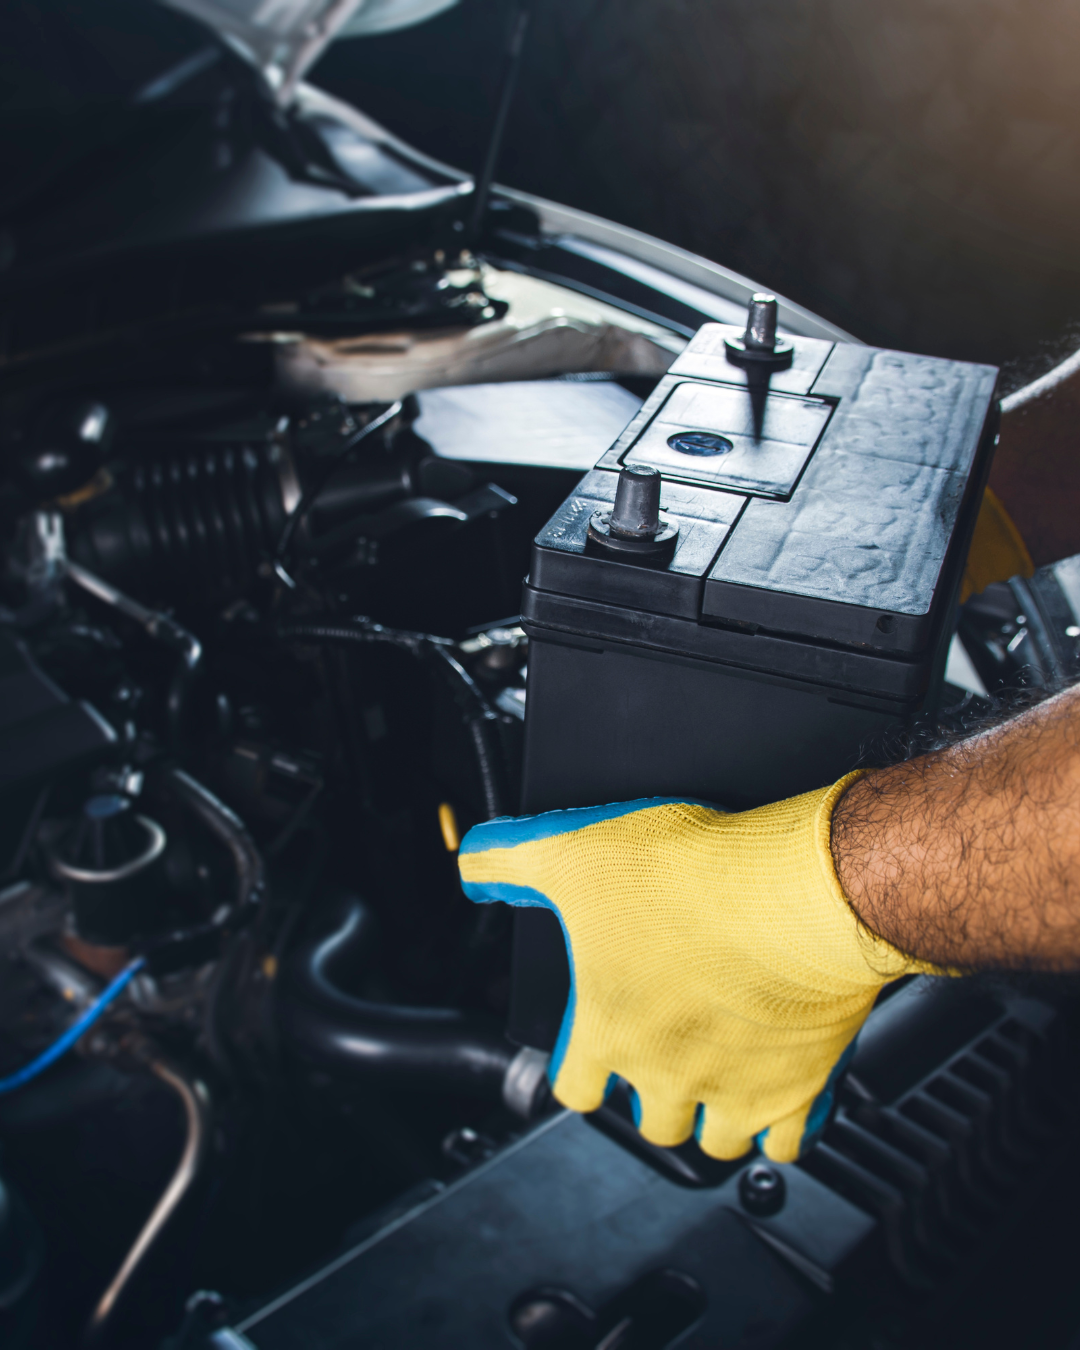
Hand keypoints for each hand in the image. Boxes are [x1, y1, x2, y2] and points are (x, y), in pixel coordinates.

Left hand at [459, 778, 925, 1162]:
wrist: (798, 893)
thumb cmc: (692, 878)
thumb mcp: (575, 850)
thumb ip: (512, 860)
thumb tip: (473, 864)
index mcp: (608, 1029)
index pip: (574, 1086)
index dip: (581, 1067)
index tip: (593, 1049)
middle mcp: (666, 1074)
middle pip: (648, 1119)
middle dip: (650, 1092)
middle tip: (664, 1051)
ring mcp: (735, 1090)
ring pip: (715, 1140)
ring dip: (712, 1116)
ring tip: (718, 1077)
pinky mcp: (799, 1089)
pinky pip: (787, 1142)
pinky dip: (781, 1126)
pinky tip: (781, 1092)